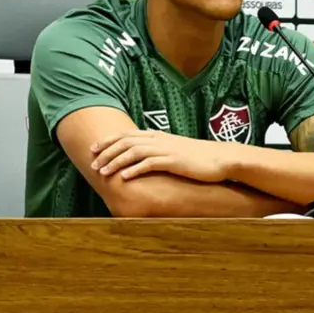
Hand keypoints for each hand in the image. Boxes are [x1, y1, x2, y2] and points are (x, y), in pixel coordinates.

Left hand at [90, 130, 229, 182]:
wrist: (221, 158)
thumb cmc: (199, 157)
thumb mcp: (176, 150)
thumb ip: (159, 151)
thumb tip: (144, 159)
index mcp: (158, 136)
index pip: (127, 134)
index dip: (107, 140)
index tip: (93, 149)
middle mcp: (159, 140)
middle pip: (125, 141)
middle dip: (106, 151)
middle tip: (92, 162)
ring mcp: (167, 149)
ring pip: (133, 152)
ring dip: (115, 161)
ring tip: (102, 172)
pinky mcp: (174, 161)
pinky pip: (150, 164)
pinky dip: (134, 169)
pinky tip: (124, 178)